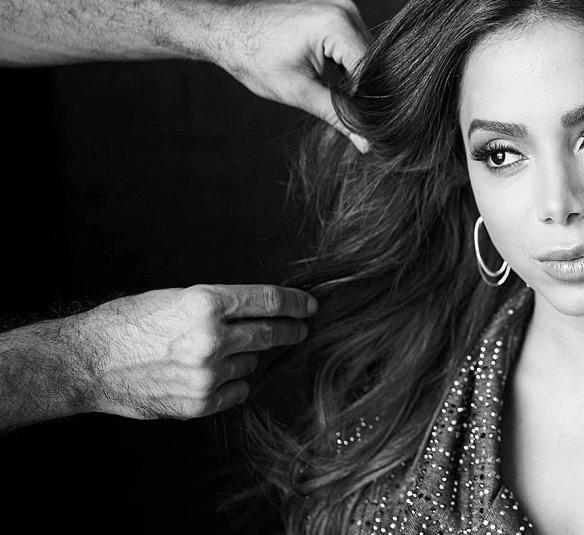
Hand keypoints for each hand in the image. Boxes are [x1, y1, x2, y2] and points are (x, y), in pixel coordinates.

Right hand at [71, 284, 316, 418]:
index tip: (309, 306)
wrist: (89, 362)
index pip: (269, 301)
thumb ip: (221, 305)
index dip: (295, 303)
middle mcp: (211, 338)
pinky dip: (233, 382)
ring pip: (252, 362)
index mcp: (205, 303)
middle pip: (271, 333)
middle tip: (301, 328)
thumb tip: (263, 310)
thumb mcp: (177, 297)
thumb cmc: (129, 324)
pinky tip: (214, 374)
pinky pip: (238, 390)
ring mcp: (207, 374)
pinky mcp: (200, 402)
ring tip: (215, 352)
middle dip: (291, 330)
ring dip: (246, 356)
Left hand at [202, 0, 370, 152]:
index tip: (361, 126)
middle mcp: (345, 10)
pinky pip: (354, 44)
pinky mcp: (335, 12)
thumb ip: (337, 115)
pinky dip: (347, 66)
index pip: (371, 71)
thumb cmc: (253, 56)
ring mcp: (341, 8)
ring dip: (356, 79)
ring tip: (333, 94)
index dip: (368, 102)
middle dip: (363, 91)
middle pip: (371, 62)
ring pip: (364, 55)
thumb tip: (366, 142)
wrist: (226, 30)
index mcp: (336, 24)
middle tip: (349, 117)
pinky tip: (330, 79)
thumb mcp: (299, 92)